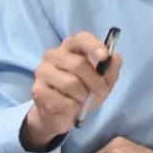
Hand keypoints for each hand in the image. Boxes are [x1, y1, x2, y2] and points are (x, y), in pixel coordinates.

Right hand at [21, 32, 122, 150]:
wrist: (60, 114)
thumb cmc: (83, 91)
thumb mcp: (103, 81)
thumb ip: (111, 69)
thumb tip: (114, 58)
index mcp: (71, 47)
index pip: (81, 38)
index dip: (93, 45)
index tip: (104, 56)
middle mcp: (53, 55)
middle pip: (78, 64)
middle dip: (95, 82)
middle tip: (100, 92)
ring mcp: (42, 71)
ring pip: (71, 83)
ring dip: (83, 97)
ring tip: (82, 100)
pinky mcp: (37, 90)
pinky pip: (62, 100)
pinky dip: (73, 107)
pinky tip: (69, 106)